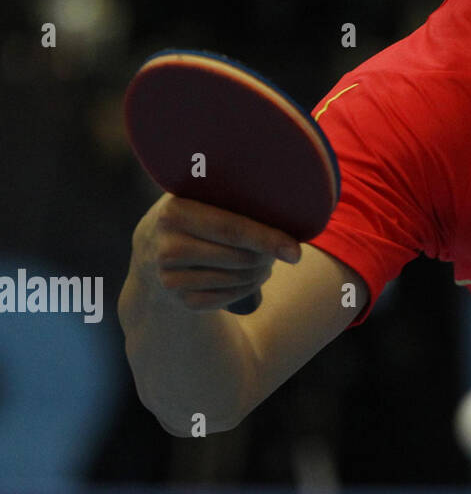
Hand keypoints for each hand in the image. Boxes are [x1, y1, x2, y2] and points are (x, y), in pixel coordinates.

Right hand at [131, 193, 301, 310]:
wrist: (151, 246)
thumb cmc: (195, 211)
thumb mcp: (202, 194)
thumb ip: (233, 193)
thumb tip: (288, 201)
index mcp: (175, 212)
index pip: (232, 229)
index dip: (267, 240)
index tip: (295, 251)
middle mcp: (167, 247)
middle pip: (239, 258)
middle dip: (268, 256)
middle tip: (284, 249)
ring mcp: (170, 278)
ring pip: (237, 280)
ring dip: (261, 272)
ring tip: (267, 260)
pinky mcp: (180, 300)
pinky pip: (228, 299)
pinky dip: (248, 289)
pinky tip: (251, 275)